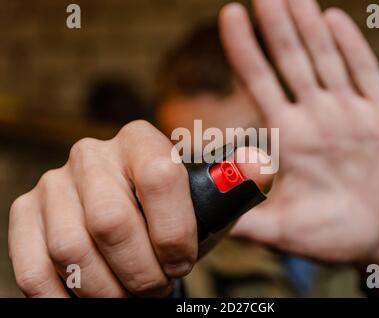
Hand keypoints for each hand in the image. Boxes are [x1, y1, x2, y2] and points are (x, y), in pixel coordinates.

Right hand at [8, 120, 269, 296]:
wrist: (130, 219)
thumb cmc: (173, 216)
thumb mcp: (209, 202)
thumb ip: (235, 185)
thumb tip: (261, 167)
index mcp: (141, 141)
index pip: (161, 177)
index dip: (175, 231)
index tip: (182, 262)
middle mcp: (93, 153)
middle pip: (111, 220)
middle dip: (141, 271)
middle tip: (156, 287)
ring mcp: (54, 181)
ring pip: (73, 247)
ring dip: (108, 289)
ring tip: (130, 296)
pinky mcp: (26, 211)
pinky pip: (35, 266)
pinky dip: (64, 298)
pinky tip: (90, 301)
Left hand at [220, 0, 378, 270]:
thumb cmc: (336, 238)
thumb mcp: (283, 230)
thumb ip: (245, 220)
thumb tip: (201, 223)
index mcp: (288, 139)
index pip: (260, 83)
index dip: (244, 50)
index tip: (228, 16)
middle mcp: (316, 118)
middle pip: (291, 60)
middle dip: (275, 25)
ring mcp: (349, 112)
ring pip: (325, 58)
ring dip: (309, 25)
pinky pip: (365, 74)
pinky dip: (351, 47)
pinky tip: (334, 20)